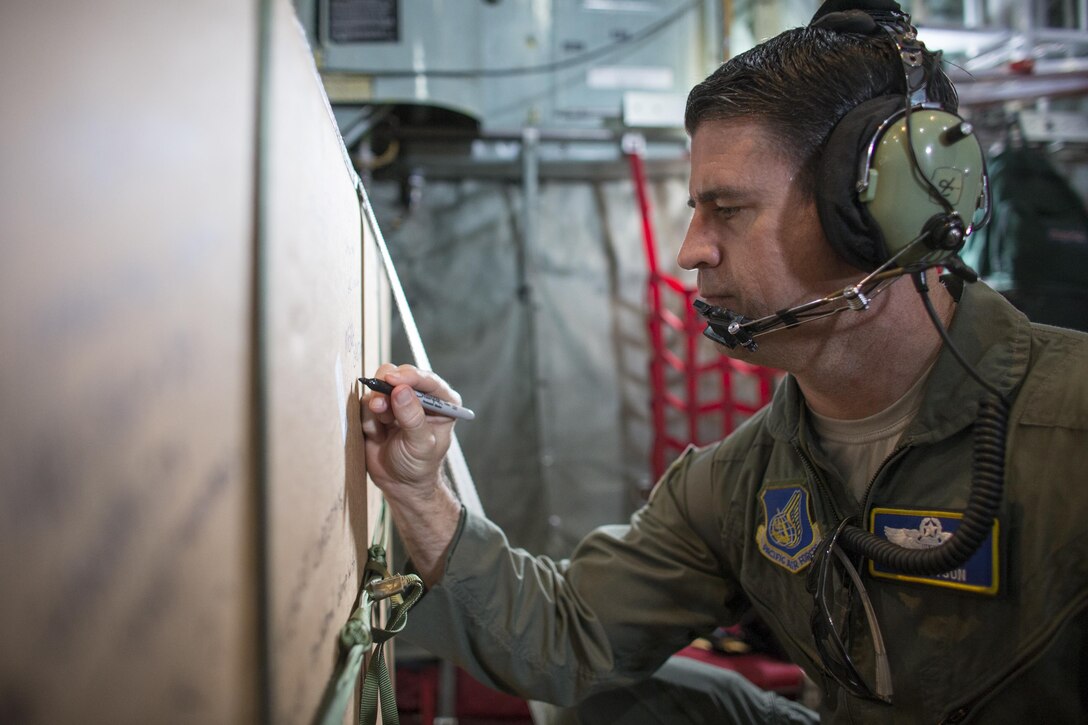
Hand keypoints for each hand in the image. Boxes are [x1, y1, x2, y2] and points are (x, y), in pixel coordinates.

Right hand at [361, 363, 459, 500]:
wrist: (400, 484)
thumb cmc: (419, 466)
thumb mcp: (420, 445)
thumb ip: (412, 418)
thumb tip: (400, 390)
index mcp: (442, 403)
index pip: (428, 381)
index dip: (410, 377)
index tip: (393, 380)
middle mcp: (420, 398)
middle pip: (401, 376)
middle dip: (387, 388)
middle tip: (380, 404)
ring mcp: (397, 402)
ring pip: (380, 387)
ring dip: (377, 405)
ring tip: (380, 425)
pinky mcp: (379, 411)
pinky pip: (367, 404)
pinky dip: (369, 419)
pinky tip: (377, 435)